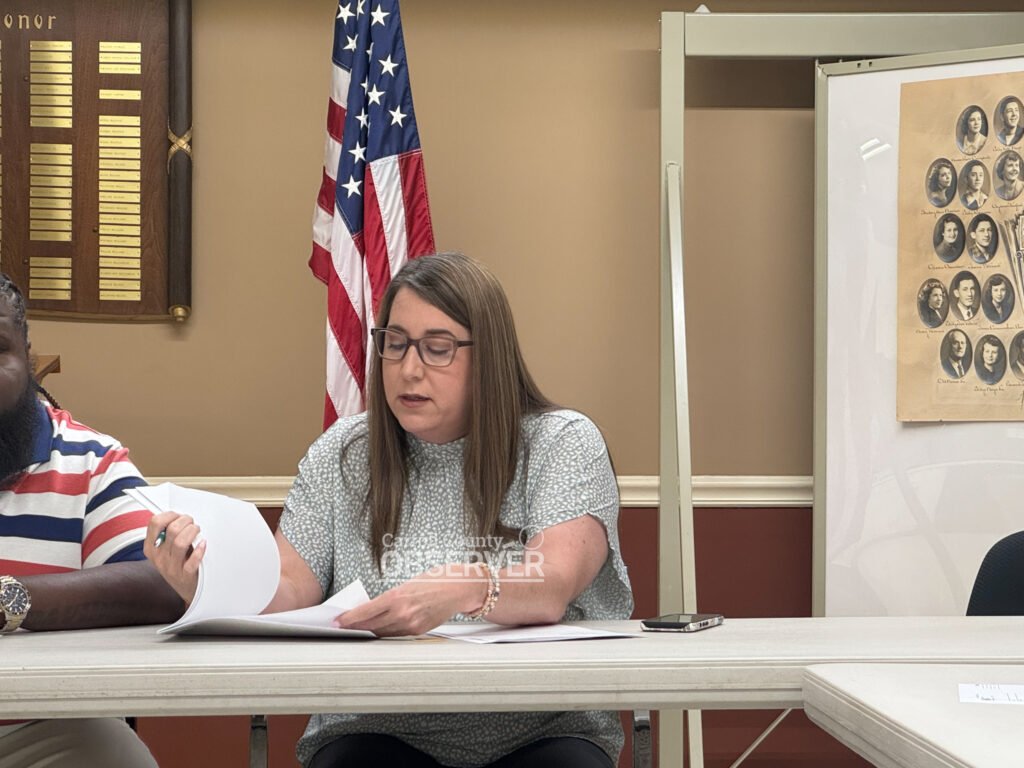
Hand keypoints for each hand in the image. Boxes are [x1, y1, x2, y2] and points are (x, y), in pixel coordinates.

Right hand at [143, 511, 205, 604]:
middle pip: (172, 530)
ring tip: (198, 532)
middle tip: (193, 523)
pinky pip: (192, 562)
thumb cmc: (179, 562)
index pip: (154, 522)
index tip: (179, 516)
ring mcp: (171, 568)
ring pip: (181, 543)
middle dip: (186, 521)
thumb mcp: (167, 548)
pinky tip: (203, 544)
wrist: (186, 588)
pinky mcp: (185, 576)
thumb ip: (169, 533)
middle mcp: (158, 557)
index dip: (170, 514)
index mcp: (151, 547)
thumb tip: (180, 514)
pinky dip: (199, 550)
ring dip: (193, 532)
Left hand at [335, 565, 486, 636]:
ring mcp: (411, 624)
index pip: (366, 611)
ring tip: (356, 628)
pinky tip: (377, 629)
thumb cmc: (436, 580)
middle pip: (371, 625)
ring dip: (368, 631)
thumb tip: (372, 607)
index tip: (337, 621)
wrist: (459, 589)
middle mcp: (403, 613)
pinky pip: (396, 634)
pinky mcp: (419, 631)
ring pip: (382, 632)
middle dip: (355, 626)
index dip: (349, 618)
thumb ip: (391, 597)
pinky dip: (384, 632)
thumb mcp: (408, 583)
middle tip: (341, 626)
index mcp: (398, 597)